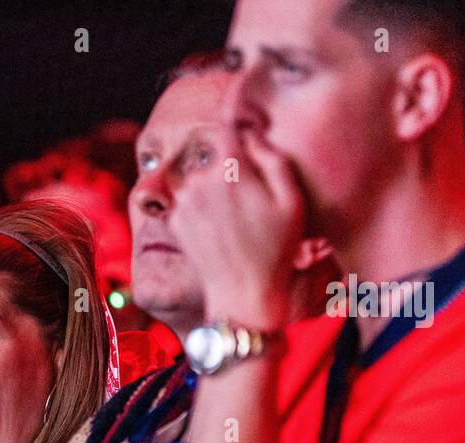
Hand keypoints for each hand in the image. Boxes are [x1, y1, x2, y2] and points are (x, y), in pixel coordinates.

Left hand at [168, 123, 306, 328]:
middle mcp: (199, 179)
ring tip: (235, 209)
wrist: (242, 296)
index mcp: (229, 167)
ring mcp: (182, 201)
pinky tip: (220, 224)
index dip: (237, 127)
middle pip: (208, 150)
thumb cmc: (276, 249)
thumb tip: (251, 130)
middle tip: (247, 183)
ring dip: (210, 181)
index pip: (225, 125)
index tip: (248, 137)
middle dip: (224, 158)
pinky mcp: (173, 220)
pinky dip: (198, 203)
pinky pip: (185, 198)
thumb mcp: (291, 199)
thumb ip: (272, 156)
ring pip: (195, 174)